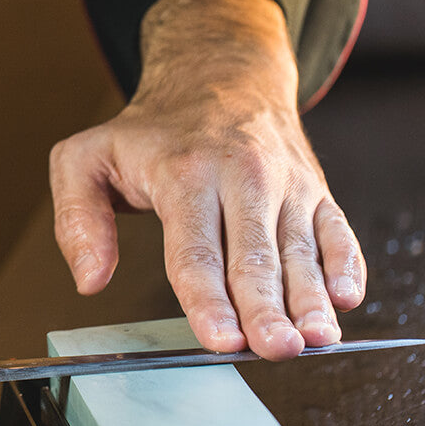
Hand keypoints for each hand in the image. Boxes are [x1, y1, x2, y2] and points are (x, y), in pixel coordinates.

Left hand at [48, 0, 365, 359]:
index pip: (196, 250)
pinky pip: (336, 232)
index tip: (220, 339)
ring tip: (315, 339)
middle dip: (266, 309)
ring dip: (311, 299)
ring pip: (300, 250)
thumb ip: (77, 220)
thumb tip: (90, 281)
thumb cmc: (148, 131)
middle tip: (275, 350)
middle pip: (255, 257)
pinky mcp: (315, 191)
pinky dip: (346, 265)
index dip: (208, 299)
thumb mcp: (85, 158)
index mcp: (186, 173)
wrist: (221, 75)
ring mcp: (285, 184)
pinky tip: (347, 299)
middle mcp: (243, 177)